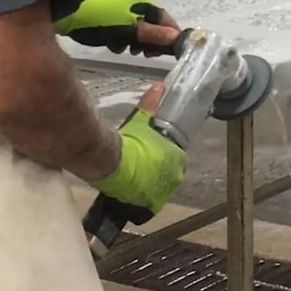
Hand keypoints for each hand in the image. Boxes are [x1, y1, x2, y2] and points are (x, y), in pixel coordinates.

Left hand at [54, 0, 180, 55]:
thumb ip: (151, 35)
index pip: (166, 20)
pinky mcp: (114, 21)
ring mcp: (125, 13)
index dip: (171, 36)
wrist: (70, 17)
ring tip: (129, 50)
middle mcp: (137, 7)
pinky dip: (124, 42)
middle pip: (154, 28)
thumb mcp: (127, 30)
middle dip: (151, 42)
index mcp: (143, 5)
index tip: (170, 52)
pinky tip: (115, 46)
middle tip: (145, 54)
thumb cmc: (101, 23)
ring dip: (136, 44)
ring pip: (140, 33)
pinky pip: (127, 34)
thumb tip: (175, 38)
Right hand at [89, 83, 187, 214]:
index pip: (179, 158)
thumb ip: (151, 104)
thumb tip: (158, 86)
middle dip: (162, 170)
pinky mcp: (149, 204)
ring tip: (138, 177)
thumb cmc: (130, 141)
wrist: (111, 162)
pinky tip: (134, 191)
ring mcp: (163, 193)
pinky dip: (144, 197)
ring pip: (162, 188)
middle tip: (146, 164)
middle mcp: (175, 177)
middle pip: (172, 174)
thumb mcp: (140, 120)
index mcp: (178, 158)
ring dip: (154, 184)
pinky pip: (151, 202)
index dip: (169, 156)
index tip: (157, 153)